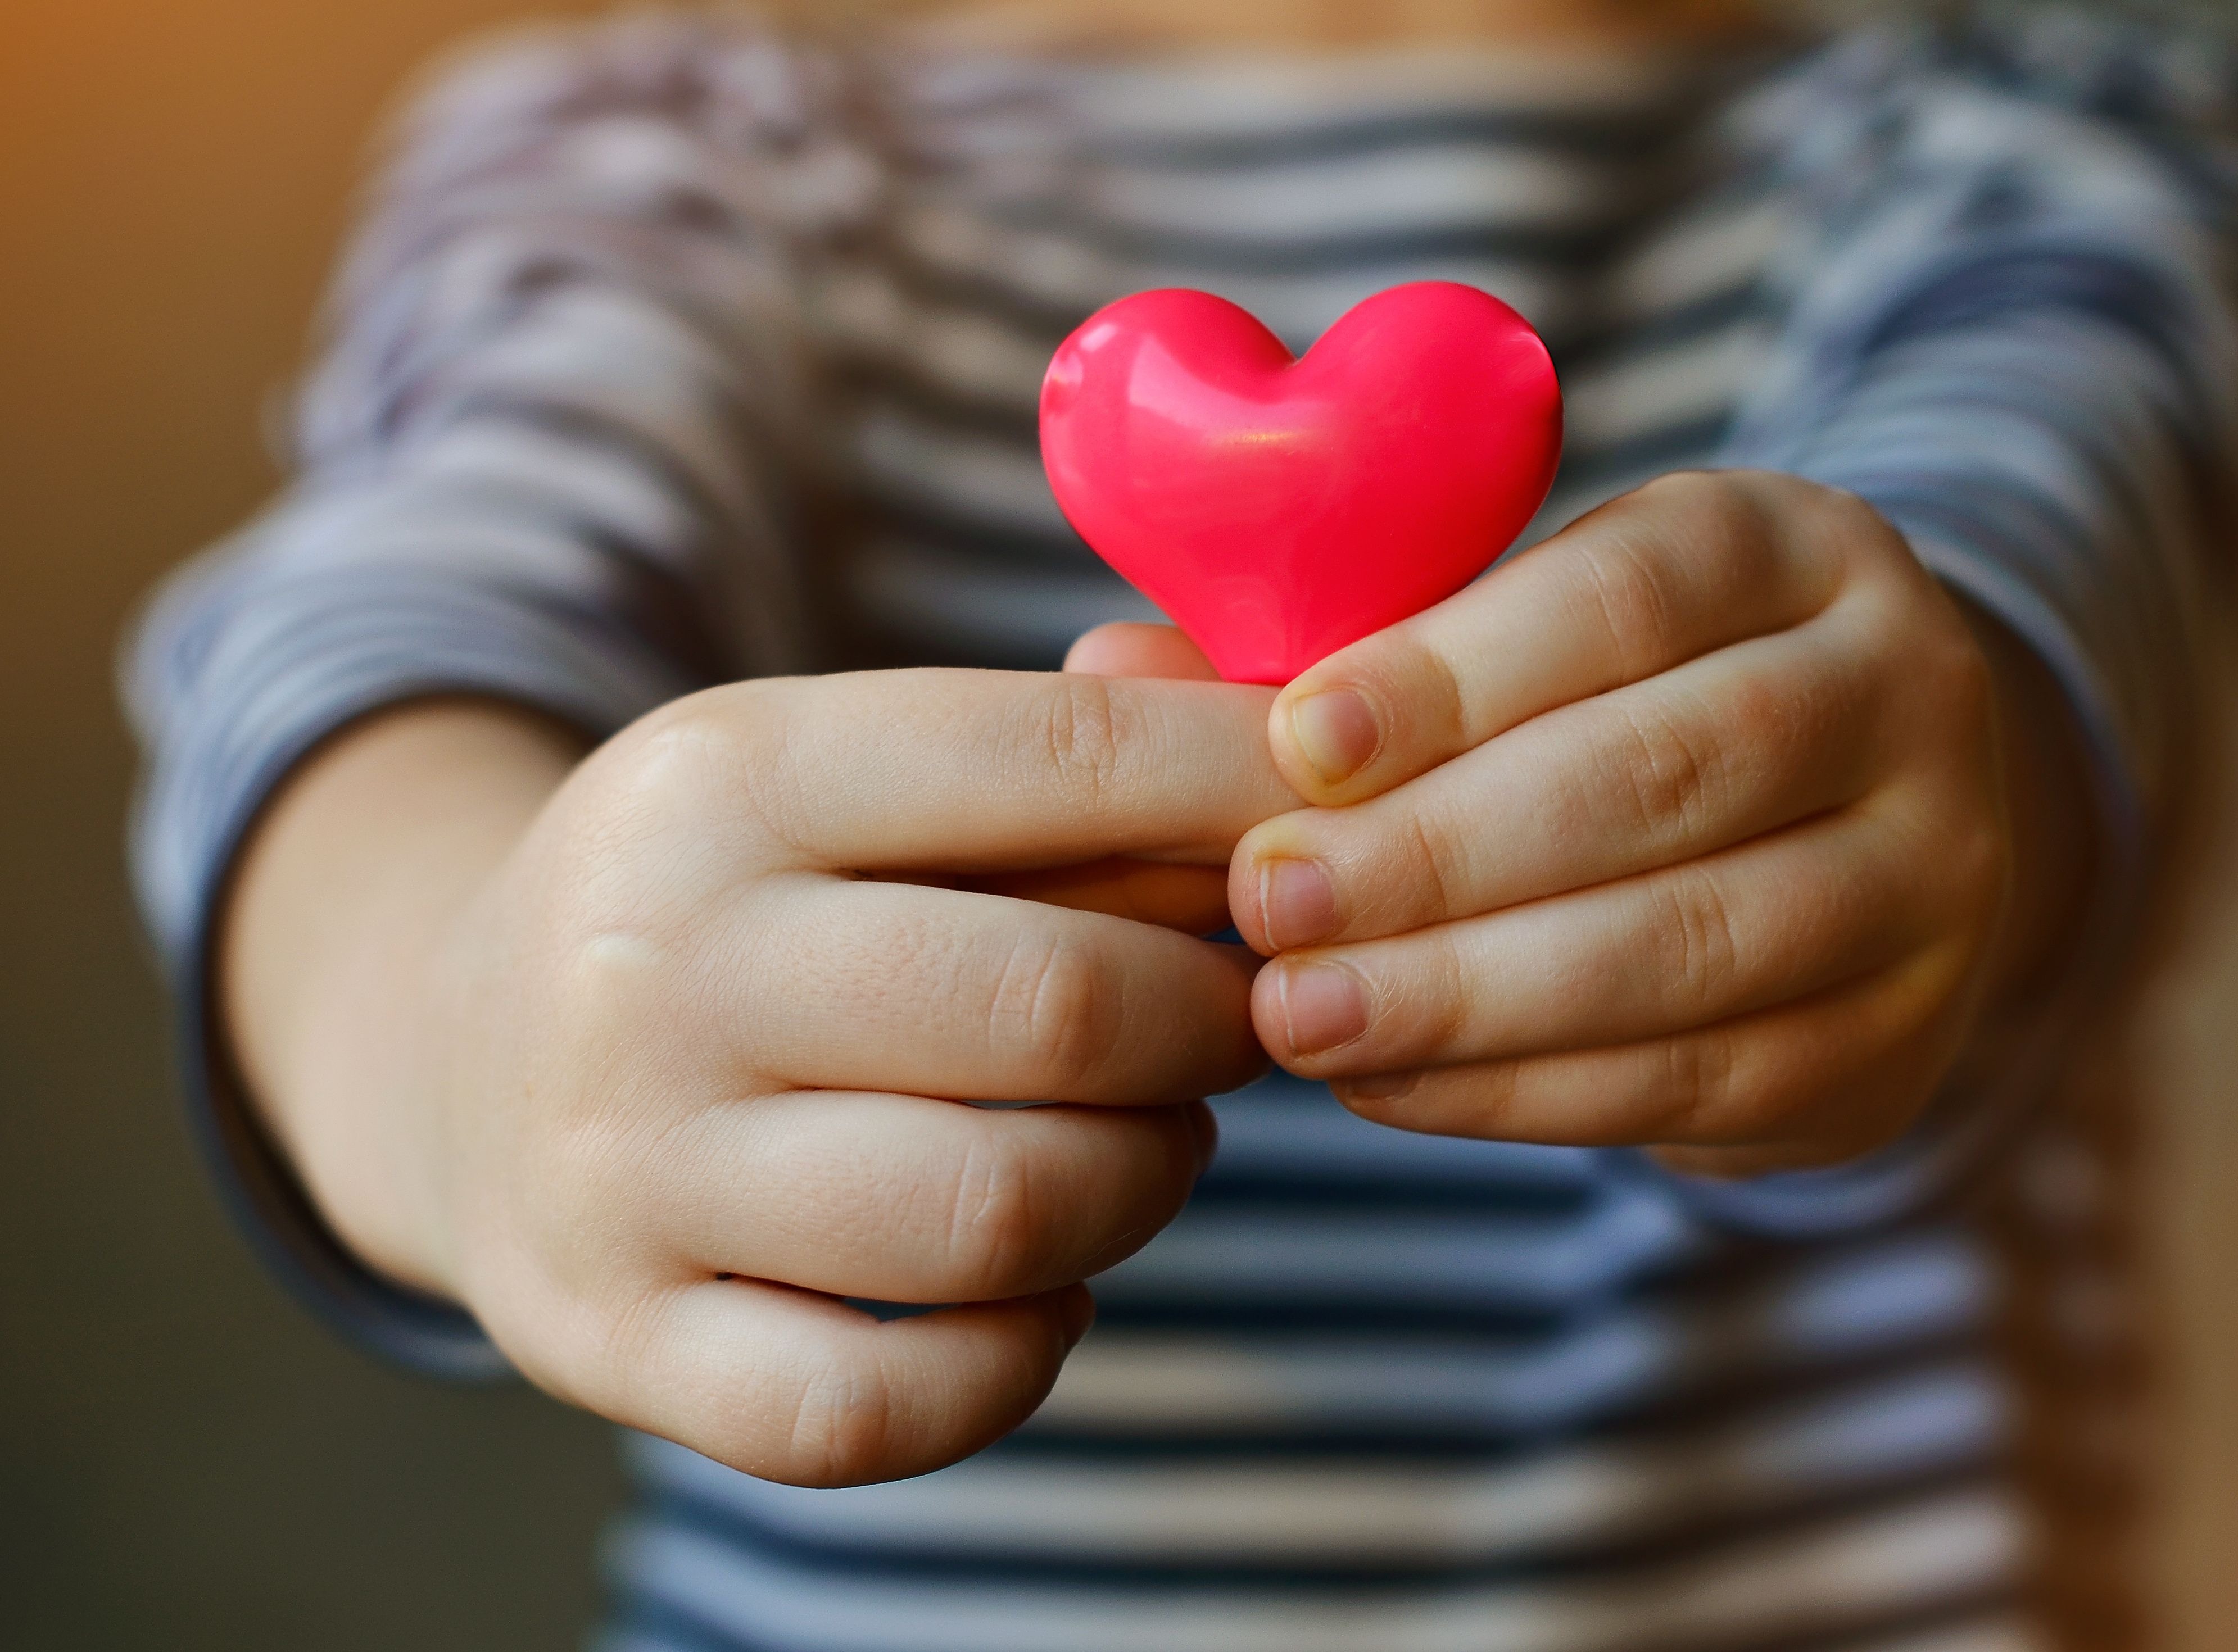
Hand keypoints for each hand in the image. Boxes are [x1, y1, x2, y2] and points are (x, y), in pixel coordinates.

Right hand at [223, 670, 1291, 1484]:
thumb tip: (1287, 738)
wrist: (451, 1050)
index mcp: (733, 774)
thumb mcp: (848, 764)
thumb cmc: (740, 897)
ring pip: (997, 1214)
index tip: (1340, 835)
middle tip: (1235, 1020)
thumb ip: (1073, 740)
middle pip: (1055, 1008)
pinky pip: (880, 1406)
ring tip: (1146, 1140)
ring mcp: (618, 1170)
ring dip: (1142, 1183)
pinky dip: (1015, 1362)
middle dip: (1210, 1020)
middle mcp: (654, 964)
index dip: (1247, 799)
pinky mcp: (610, 1342)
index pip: (1062, 761)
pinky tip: (1039, 1295)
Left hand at [1204, 471, 2092, 1175]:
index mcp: (1793, 545)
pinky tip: (1388, 1080)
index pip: (1627, 594)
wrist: (1852, 827)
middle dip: (1442, 852)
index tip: (1295, 745)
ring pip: (1690, 944)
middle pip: (1664, 774)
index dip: (1454, 673)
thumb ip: (1332, 644)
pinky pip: (1697, 1078)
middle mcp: (1903, 692)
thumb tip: (1108, 670)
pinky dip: (1525, 1088)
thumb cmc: (1617, 702)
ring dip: (1471, 992)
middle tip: (1269, 905)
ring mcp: (1929, 877)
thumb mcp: (1514, 632)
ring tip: (1299, 1015)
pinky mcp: (1896, 1040)